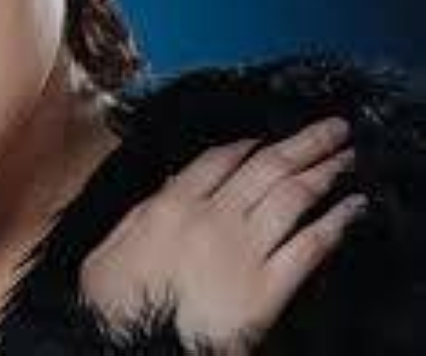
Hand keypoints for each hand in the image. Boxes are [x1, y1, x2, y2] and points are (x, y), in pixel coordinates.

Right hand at [78, 116, 367, 352]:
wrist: (136, 344)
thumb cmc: (115, 304)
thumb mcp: (111, 248)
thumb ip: (143, 212)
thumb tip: (171, 186)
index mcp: (171, 207)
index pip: (217, 160)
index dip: (248, 145)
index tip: (266, 138)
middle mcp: (213, 219)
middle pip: (267, 168)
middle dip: (303, 143)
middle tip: (331, 128)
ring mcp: (244, 251)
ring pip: (293, 197)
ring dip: (324, 171)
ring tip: (345, 157)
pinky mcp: (269, 288)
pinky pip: (309, 246)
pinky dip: (335, 223)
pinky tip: (351, 208)